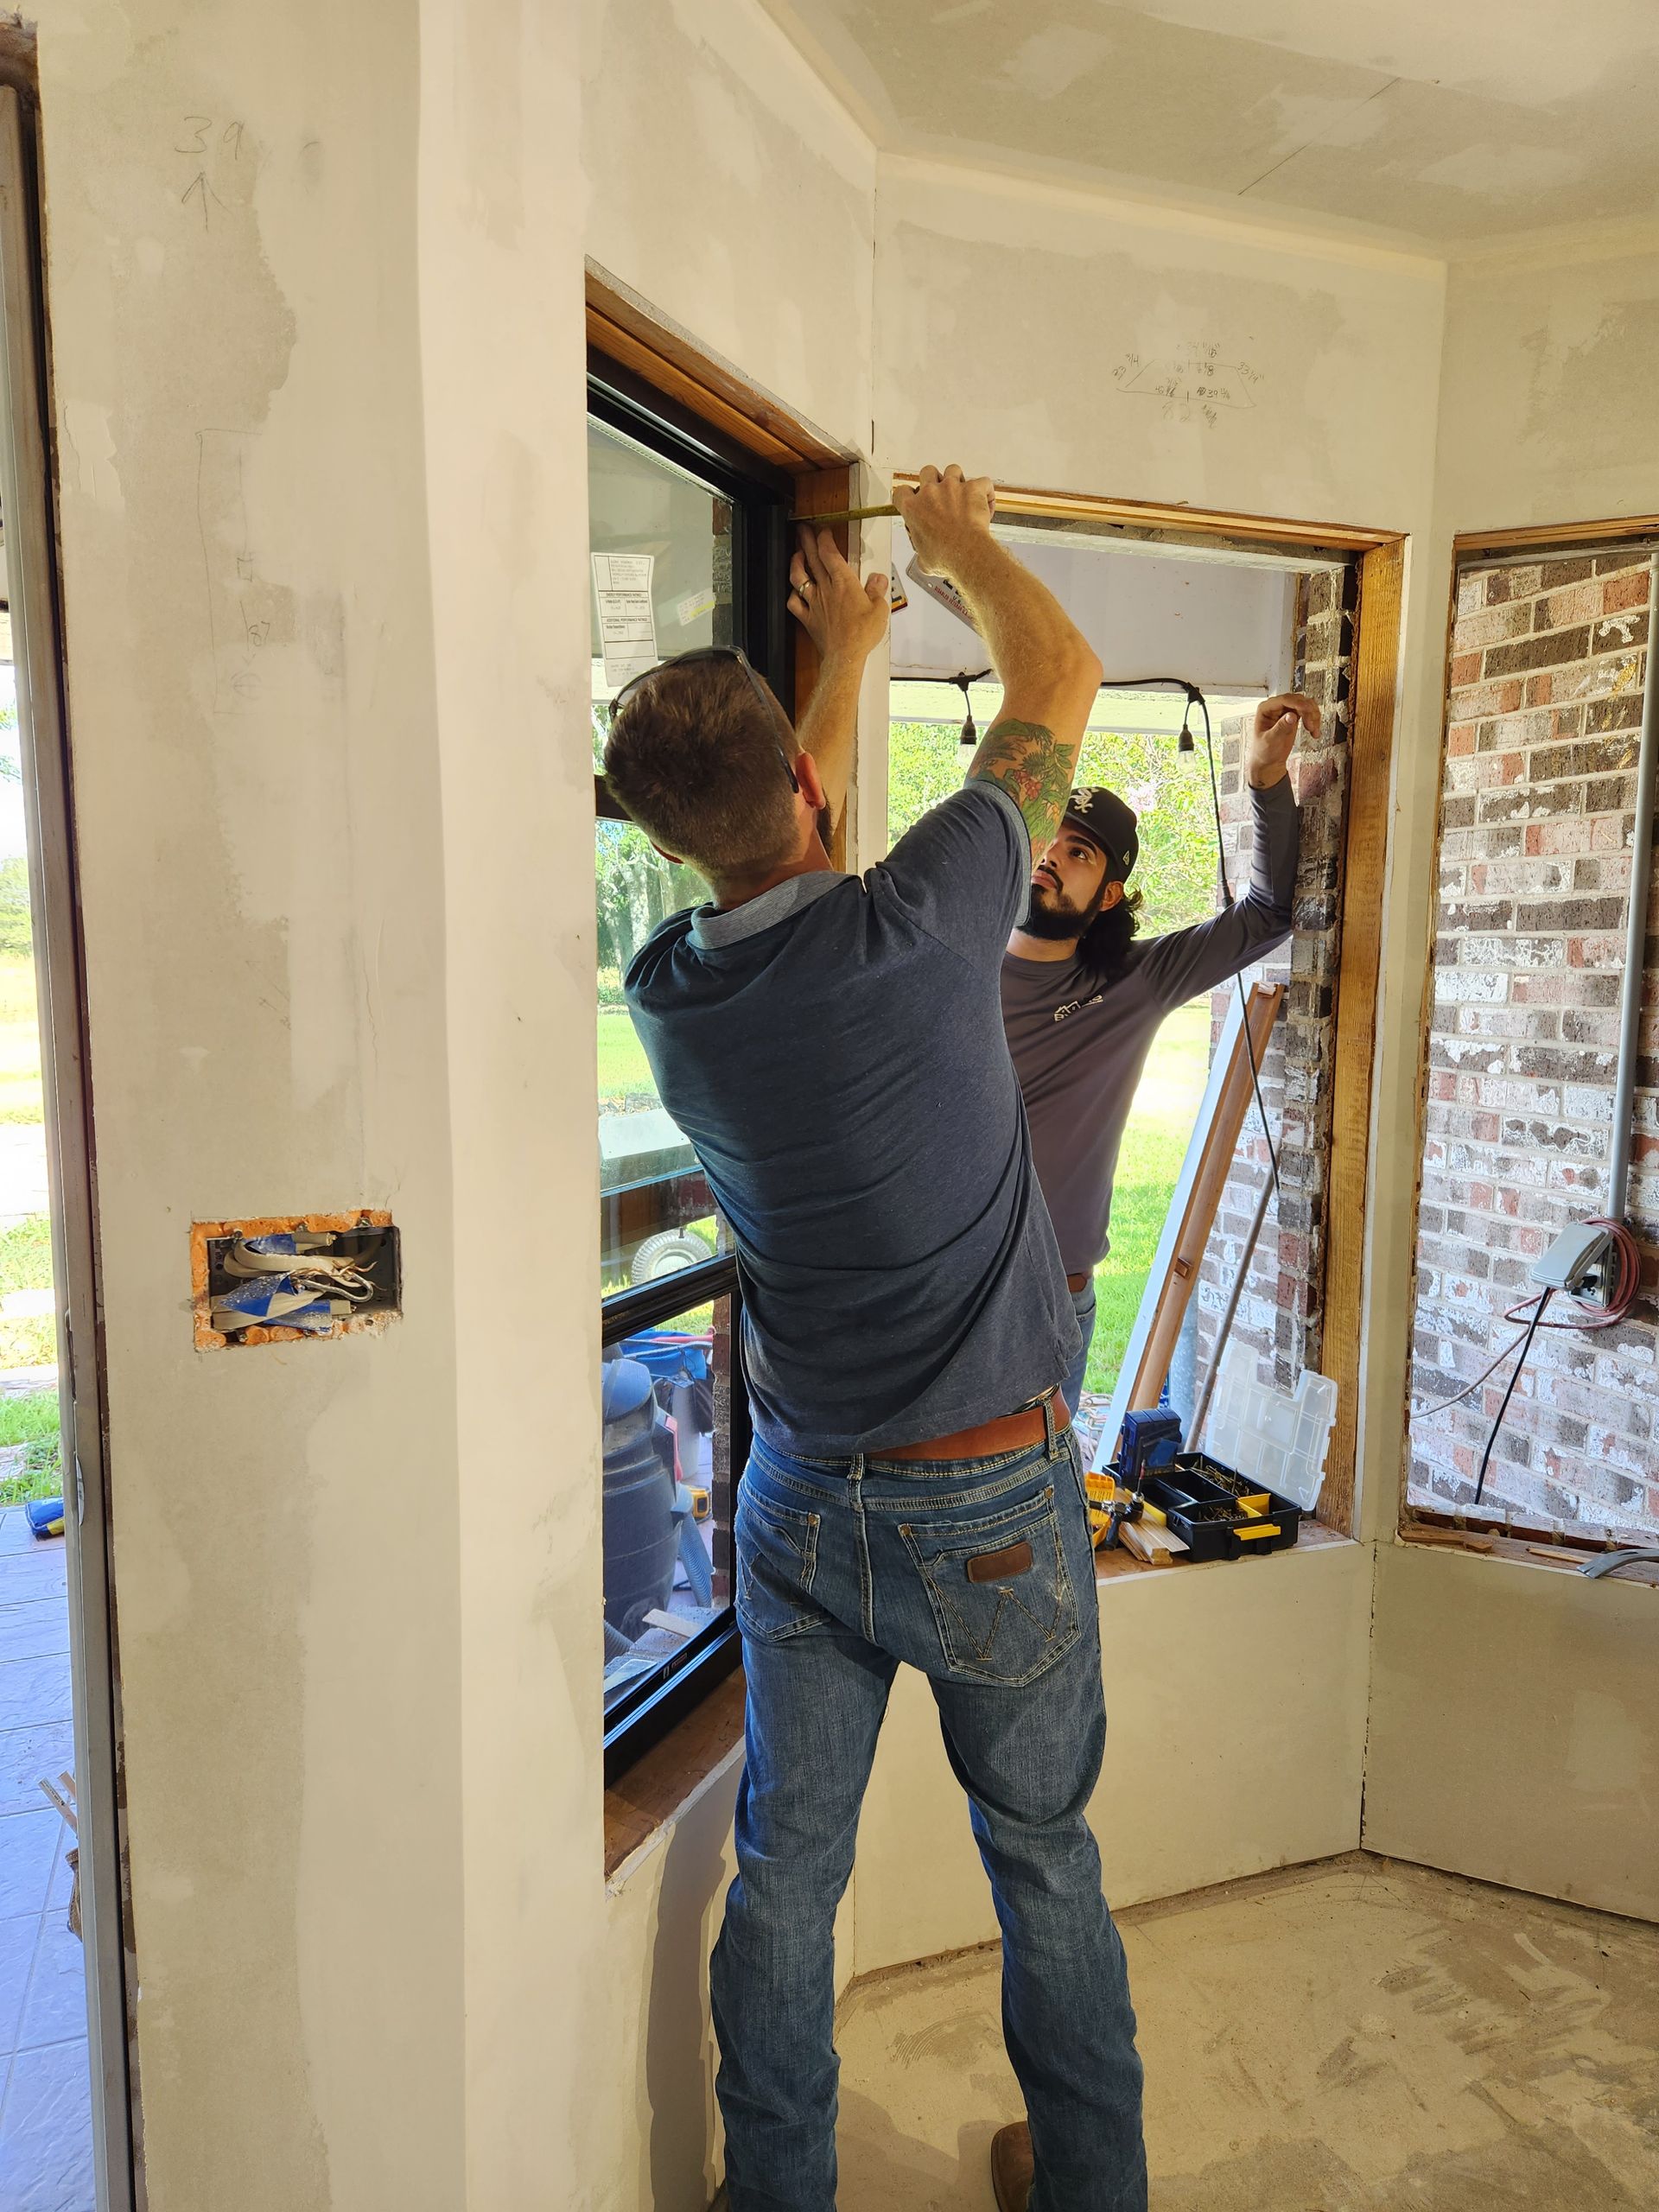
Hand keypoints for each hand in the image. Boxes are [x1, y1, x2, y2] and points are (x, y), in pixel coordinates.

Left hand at [788, 526, 889, 663]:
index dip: (824, 539)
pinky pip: (794, 603)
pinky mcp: (808, 618)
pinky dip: (792, 594)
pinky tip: (794, 591)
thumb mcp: (879, 609)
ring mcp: (814, 603)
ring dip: (795, 563)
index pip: (829, 553)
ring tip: (796, 554)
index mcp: (843, 582)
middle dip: (806, 541)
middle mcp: (826, 589)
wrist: (845, 656)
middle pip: (812, 559)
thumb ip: (877, 590)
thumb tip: (878, 578)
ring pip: (798, 578)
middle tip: (802, 529)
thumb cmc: (862, 633)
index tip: (824, 531)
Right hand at [897, 463, 995, 576]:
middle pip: (927, 472)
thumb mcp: (923, 559)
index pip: (902, 492)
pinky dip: (985, 491)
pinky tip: (984, 501)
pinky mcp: (973, 488)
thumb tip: (925, 556)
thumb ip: (921, 550)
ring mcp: (952, 487)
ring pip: (953, 470)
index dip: (908, 495)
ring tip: (963, 495)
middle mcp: (930, 493)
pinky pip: (982, 482)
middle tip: (940, 494)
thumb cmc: (946, 556)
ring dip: (957, 480)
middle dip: (933, 480)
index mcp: (913, 508)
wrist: (966, 554)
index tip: (913, 500)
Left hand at [1247, 691, 1319, 788]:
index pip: (1284, 700)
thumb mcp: (1270, 741)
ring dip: (1313, 715)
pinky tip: (1314, 731)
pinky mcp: (1293, 716)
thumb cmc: (1264, 752)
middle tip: (1310, 726)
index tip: (1308, 712)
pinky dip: (1314, 719)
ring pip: (1305, 704)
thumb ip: (1280, 728)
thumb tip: (1291, 716)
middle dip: (1307, 711)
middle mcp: (1275, 707)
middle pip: (1297, 700)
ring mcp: (1285, 711)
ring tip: (1313, 730)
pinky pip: (1308, 711)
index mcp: (1265, 709)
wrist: (1269, 762)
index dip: (1298, 704)